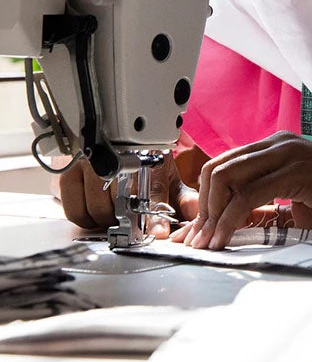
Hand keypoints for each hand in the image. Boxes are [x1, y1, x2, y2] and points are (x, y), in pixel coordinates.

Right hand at [51, 153, 197, 237]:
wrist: (109, 129)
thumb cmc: (140, 156)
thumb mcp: (166, 173)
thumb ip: (182, 196)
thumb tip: (195, 213)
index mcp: (147, 157)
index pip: (152, 193)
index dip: (156, 216)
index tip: (160, 232)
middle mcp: (115, 158)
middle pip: (120, 209)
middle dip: (126, 219)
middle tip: (129, 215)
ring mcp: (88, 164)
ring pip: (96, 213)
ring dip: (105, 218)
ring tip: (112, 207)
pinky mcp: (66, 172)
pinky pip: (74, 211)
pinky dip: (85, 216)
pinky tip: (94, 206)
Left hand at [173, 132, 311, 250]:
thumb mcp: (294, 205)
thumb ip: (261, 209)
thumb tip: (220, 227)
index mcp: (277, 146)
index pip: (222, 165)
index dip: (202, 201)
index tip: (195, 234)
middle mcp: (279, 142)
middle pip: (217, 169)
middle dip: (201, 209)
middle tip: (197, 243)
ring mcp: (289, 152)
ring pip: (227, 177)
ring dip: (210, 216)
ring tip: (209, 244)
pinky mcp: (298, 169)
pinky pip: (248, 194)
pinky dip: (229, 220)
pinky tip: (226, 239)